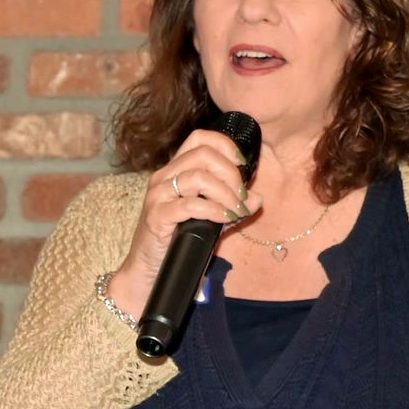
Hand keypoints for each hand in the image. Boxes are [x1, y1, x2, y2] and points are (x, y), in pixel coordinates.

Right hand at [106, 129, 257, 313]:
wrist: (150, 270)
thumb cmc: (180, 241)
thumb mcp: (212, 219)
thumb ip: (233, 207)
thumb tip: (257, 198)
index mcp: (176, 170)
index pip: (200, 138)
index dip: (225, 146)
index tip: (243, 166)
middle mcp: (164, 177)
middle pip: (203, 154)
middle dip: (230, 173)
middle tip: (241, 195)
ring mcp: (158, 195)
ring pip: (197, 177)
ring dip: (225, 193)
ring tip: (236, 210)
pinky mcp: (157, 216)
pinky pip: (189, 204)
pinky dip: (213, 210)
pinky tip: (224, 218)